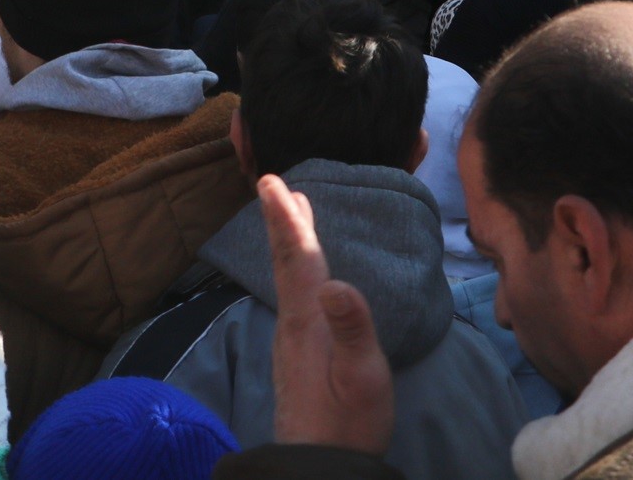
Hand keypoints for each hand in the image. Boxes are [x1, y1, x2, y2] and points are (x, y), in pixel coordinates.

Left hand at [259, 174, 394, 452]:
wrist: (319, 468)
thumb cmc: (348, 425)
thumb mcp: (362, 378)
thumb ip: (351, 329)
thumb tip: (335, 283)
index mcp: (307, 322)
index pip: (297, 258)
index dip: (286, 218)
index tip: (271, 181)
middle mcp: (292, 324)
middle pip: (286, 263)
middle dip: (281, 221)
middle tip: (273, 183)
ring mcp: (291, 341)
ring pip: (287, 279)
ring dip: (286, 242)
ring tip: (289, 216)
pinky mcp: (297, 356)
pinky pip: (292, 295)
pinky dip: (293, 270)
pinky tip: (302, 277)